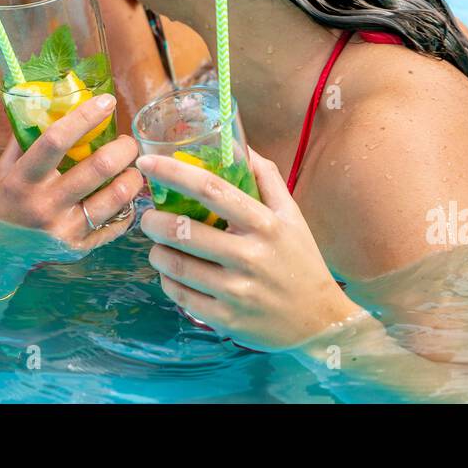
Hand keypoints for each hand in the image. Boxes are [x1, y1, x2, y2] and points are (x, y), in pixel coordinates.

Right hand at [0, 94, 142, 266]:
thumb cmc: (5, 201)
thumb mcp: (4, 169)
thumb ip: (26, 138)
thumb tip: (52, 103)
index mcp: (23, 179)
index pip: (56, 140)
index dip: (85, 117)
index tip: (106, 101)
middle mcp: (45, 205)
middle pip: (99, 167)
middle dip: (123, 148)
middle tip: (127, 142)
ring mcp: (65, 229)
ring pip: (117, 197)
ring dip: (133, 177)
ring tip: (132, 168)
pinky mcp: (80, 247)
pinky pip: (117, 223)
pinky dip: (128, 206)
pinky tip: (124, 195)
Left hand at [136, 146, 360, 351]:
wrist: (320, 322)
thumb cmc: (301, 261)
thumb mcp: (291, 215)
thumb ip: (267, 178)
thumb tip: (240, 145)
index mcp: (265, 224)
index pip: (212, 189)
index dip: (174, 173)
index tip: (147, 162)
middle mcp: (250, 256)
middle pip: (184, 230)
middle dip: (154, 221)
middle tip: (150, 218)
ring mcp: (236, 291)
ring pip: (176, 265)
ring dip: (157, 252)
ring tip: (158, 245)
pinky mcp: (226, 319)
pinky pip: (180, 296)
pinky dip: (167, 281)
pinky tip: (171, 274)